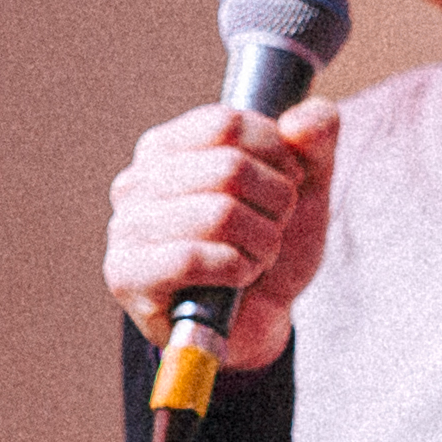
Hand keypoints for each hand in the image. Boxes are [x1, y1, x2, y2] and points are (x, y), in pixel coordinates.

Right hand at [102, 94, 340, 372]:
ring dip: (261, 242)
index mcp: (167, 147)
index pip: (228, 123)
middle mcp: (136, 181)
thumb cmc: (269, 243)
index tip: (288, 181)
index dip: (277, 153)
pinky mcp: (126, 276)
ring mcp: (125, 229)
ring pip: (219, 214)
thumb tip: (303, 122)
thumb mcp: (305, 185)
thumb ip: (315, 139)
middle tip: (274, 227)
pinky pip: (193, 259)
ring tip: (257, 257)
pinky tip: (238, 279)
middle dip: (276, 203)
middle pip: (230, 168)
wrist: (259, 319)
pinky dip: (236, 269)